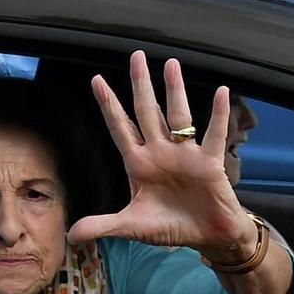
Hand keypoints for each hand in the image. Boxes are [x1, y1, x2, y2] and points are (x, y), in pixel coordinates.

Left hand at [68, 52, 256, 258]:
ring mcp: (185, 155)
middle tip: (135, 56)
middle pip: (147, 112)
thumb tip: (71, 236)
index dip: (109, 105)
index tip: (97, 80)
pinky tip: (222, 91)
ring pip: (178, 116)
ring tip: (171, 64)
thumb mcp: (132, 226)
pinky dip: (218, 114)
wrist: (207, 237)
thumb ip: (103, 226)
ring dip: (174, 90)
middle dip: (140, 85)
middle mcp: (160, 152)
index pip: (120, 128)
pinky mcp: (209, 163)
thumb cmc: (171, 227)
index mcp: (139, 164)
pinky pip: (213, 134)